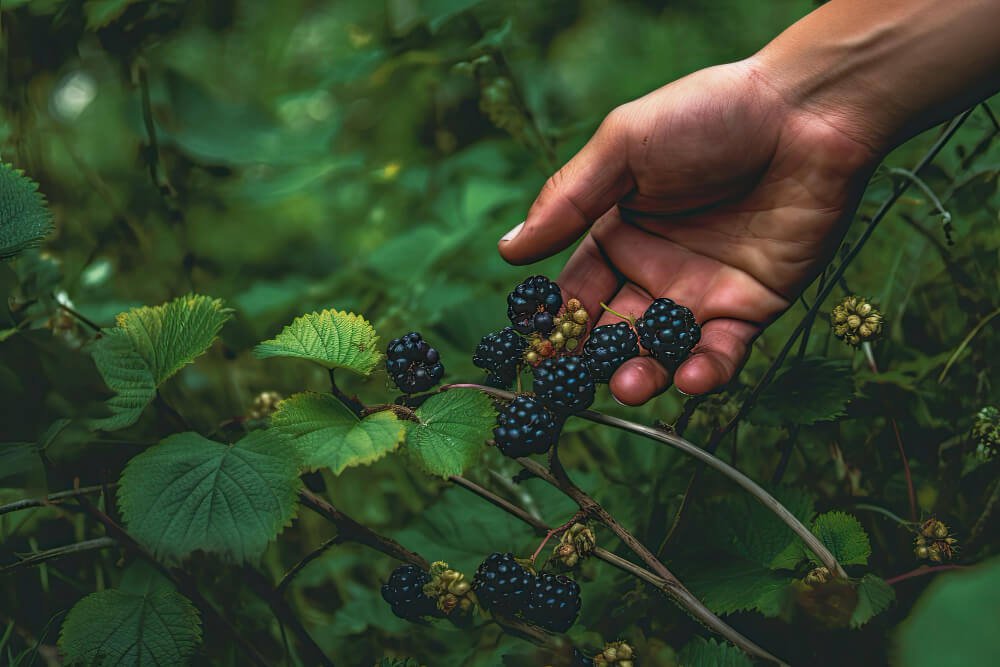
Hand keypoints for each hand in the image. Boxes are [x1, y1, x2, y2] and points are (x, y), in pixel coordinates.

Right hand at [498, 62, 877, 404]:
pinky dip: (706, 371)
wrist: (806, 113)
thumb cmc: (708, 115)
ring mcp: (702, 291)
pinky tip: (690, 377)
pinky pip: (723, 351)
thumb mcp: (624, 147)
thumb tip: (506, 251)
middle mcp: (655, 267)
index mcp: (617, 230)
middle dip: (597, 360)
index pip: (577, 289)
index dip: (558, 321)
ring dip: (645, 374)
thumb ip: (568, 201)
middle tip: (580, 383)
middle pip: (616, 329)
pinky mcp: (752, 306)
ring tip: (630, 386)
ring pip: (664, 349)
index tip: (539, 350)